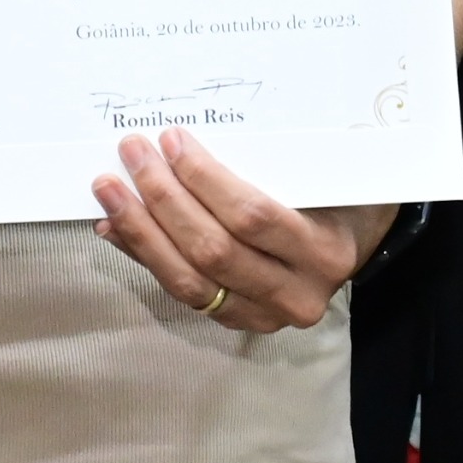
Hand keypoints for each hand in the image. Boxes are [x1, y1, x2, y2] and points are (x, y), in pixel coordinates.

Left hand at [90, 128, 391, 329]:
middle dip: (163, 198)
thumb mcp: (322, 174)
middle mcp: (296, 294)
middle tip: (133, 154)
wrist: (353, 243)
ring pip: (188, 280)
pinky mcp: (236, 321)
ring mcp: (264, 315)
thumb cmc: (334, 196)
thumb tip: (189, 140)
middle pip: (213, 250)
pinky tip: (116, 226)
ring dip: (141, 231)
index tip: (173, 140)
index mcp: (323, 251)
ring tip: (109, 190)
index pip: (252, 217)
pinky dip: (143, 255)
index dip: (205, 179)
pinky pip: (180, 291)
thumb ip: (275, 161)